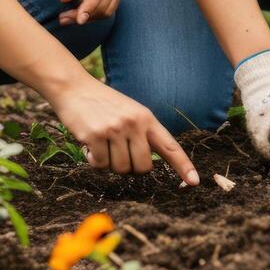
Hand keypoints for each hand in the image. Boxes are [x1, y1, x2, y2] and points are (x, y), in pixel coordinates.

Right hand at [47, 78, 198, 184]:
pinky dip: (94, 159)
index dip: (183, 165)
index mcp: (147, 118)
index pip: (170, 146)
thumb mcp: (130, 112)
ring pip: (120, 169)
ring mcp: (114, 129)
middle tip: (118, 152)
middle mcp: (134, 123)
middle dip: (131, 168)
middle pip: (143, 167)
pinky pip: (100, 165)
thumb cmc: (103, 104)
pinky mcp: (95, 136)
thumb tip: (145, 165)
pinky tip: (90, 143)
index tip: (195, 182)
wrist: (74, 87)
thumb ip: (142, 133)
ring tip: (103, 143)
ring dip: (109, 163)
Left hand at [57, 0, 122, 25]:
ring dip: (89, 17)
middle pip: (105, 2)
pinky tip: (77, 12)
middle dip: (85, 15)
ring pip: (108, 9)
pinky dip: (94, 13)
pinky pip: (108, 7)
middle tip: (62, 19)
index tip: (78, 20)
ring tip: (66, 18)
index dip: (89, 6)